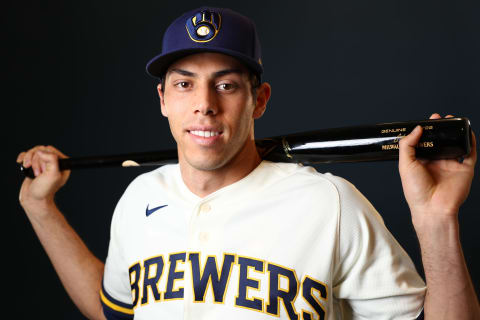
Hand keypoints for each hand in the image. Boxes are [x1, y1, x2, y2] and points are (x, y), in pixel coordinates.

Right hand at [17, 145, 69, 214]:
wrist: (33, 199)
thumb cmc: (45, 190)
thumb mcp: (53, 174)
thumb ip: (51, 159)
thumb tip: (41, 151)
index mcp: (62, 164)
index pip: (51, 150)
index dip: (44, 157)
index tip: (43, 169)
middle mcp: (54, 162)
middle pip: (41, 150)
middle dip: (36, 160)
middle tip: (38, 174)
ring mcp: (43, 164)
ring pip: (33, 152)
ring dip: (29, 160)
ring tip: (30, 171)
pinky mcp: (33, 165)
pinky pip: (27, 155)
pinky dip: (23, 158)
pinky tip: (22, 164)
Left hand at [398, 114, 476, 228]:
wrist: (432, 207)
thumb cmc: (416, 190)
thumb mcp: (405, 164)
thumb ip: (408, 145)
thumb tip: (417, 128)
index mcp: (421, 162)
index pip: (424, 142)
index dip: (425, 131)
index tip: (426, 121)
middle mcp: (436, 163)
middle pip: (440, 141)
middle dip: (440, 129)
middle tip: (439, 118)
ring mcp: (451, 165)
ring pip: (454, 144)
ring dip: (454, 132)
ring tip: (452, 120)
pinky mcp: (465, 170)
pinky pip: (470, 153)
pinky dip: (470, 141)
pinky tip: (468, 131)